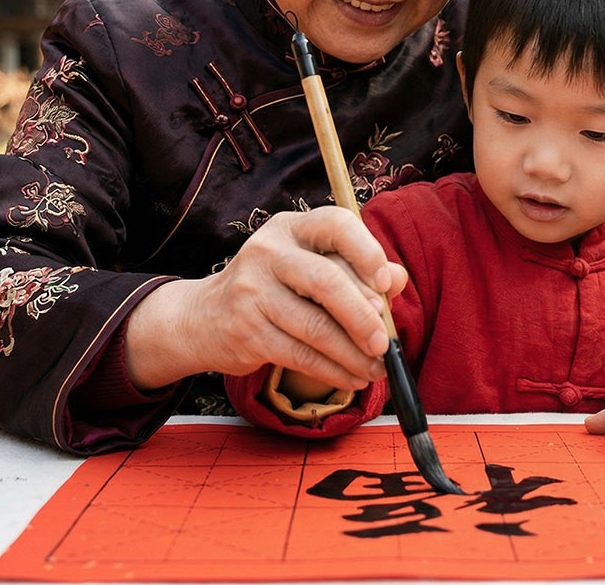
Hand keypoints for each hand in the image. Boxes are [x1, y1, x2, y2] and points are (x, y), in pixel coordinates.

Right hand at [123, 206, 404, 390]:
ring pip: (315, 327)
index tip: (387, 284)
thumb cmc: (275, 288)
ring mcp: (252, 291)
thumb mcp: (312, 266)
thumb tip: (398, 279)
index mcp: (291, 228)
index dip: (367, 253)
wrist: (206, 317)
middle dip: (363, 317)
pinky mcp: (247, 331)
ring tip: (376, 368)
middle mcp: (268, 252)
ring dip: (353, 353)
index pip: (335, 225)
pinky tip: (353, 378)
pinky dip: (333, 371)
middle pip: (326, 281)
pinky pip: (301, 355)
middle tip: (386, 343)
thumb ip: (356, 269)